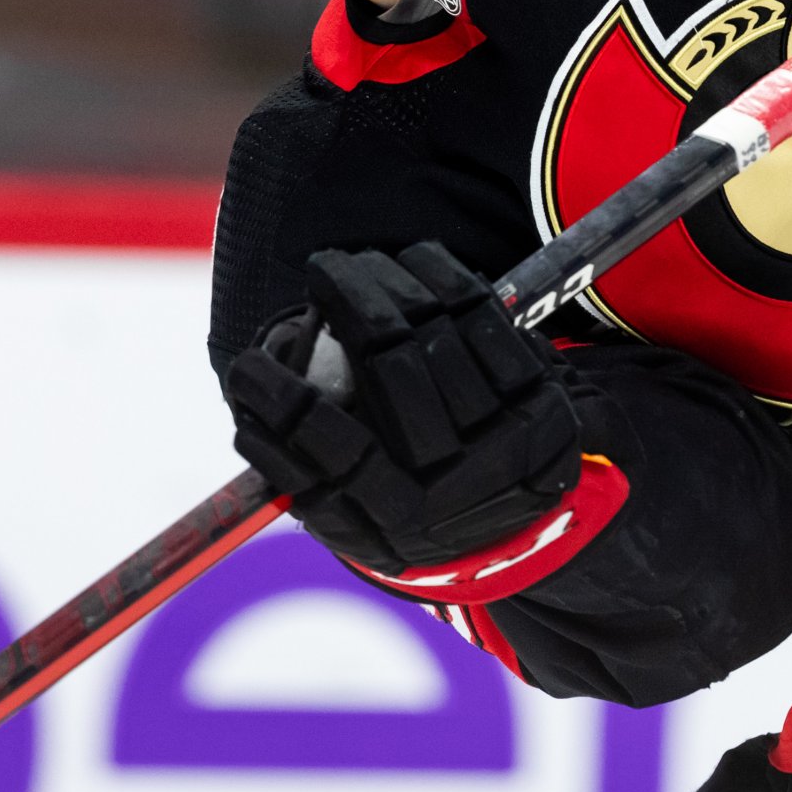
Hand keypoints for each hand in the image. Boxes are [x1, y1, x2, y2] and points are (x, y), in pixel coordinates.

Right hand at [222, 242, 581, 577]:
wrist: (515, 529)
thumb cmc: (401, 506)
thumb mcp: (345, 516)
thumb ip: (295, 462)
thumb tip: (251, 385)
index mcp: (395, 518)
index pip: (330, 447)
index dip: (281, 401)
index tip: (249, 365)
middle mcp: (457, 484)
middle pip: (391, 361)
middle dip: (348, 296)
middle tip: (323, 268)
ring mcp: (507, 439)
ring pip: (437, 328)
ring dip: (390, 279)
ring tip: (362, 265)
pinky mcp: (543, 403)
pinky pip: (484, 317)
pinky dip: (443, 277)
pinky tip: (416, 262)